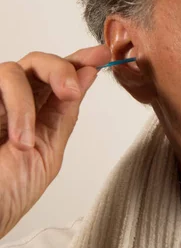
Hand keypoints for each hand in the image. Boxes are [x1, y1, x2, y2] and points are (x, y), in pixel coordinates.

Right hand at [0, 44, 110, 238]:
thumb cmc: (10, 192)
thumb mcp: (48, 149)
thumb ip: (66, 112)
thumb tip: (88, 74)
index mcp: (39, 110)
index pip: (61, 75)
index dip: (80, 61)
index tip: (102, 55)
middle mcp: (16, 101)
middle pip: (39, 62)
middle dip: (61, 69)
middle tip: (71, 92)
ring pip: (14, 70)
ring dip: (27, 103)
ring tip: (27, 141)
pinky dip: (15, 109)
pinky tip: (18, 140)